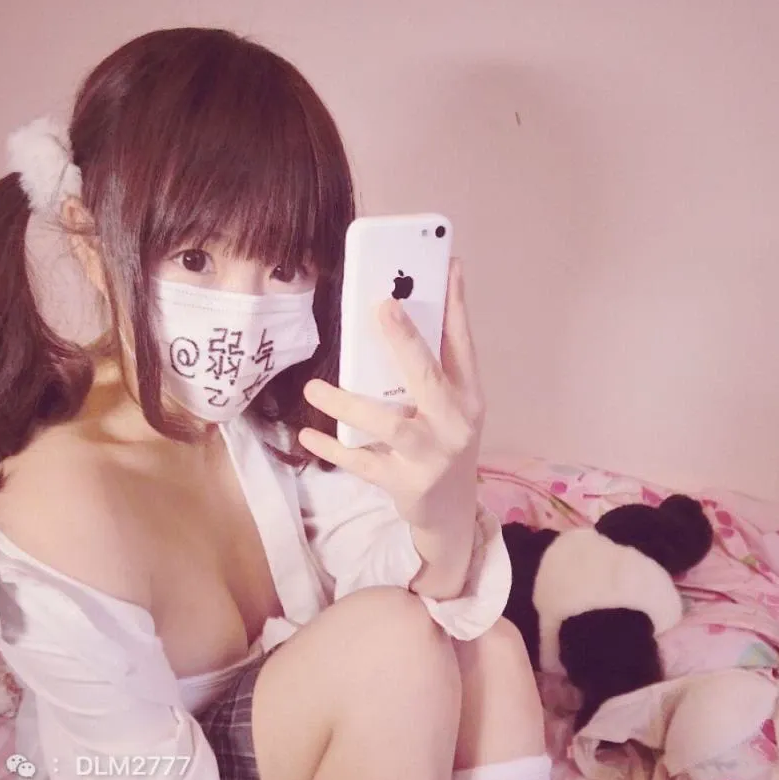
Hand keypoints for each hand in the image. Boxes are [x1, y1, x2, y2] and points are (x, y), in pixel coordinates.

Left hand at [298, 258, 484, 587]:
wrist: (450, 513)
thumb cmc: (443, 444)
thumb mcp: (451, 408)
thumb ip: (433, 368)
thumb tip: (401, 309)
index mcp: (469, 397)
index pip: (463, 344)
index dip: (455, 305)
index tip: (445, 265)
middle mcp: (456, 424)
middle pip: (428, 377)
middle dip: (405, 341)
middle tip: (381, 307)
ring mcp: (431, 456)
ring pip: (389, 423)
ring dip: (348, 404)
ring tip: (314, 389)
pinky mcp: (406, 484)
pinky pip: (363, 463)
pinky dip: (334, 450)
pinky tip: (309, 437)